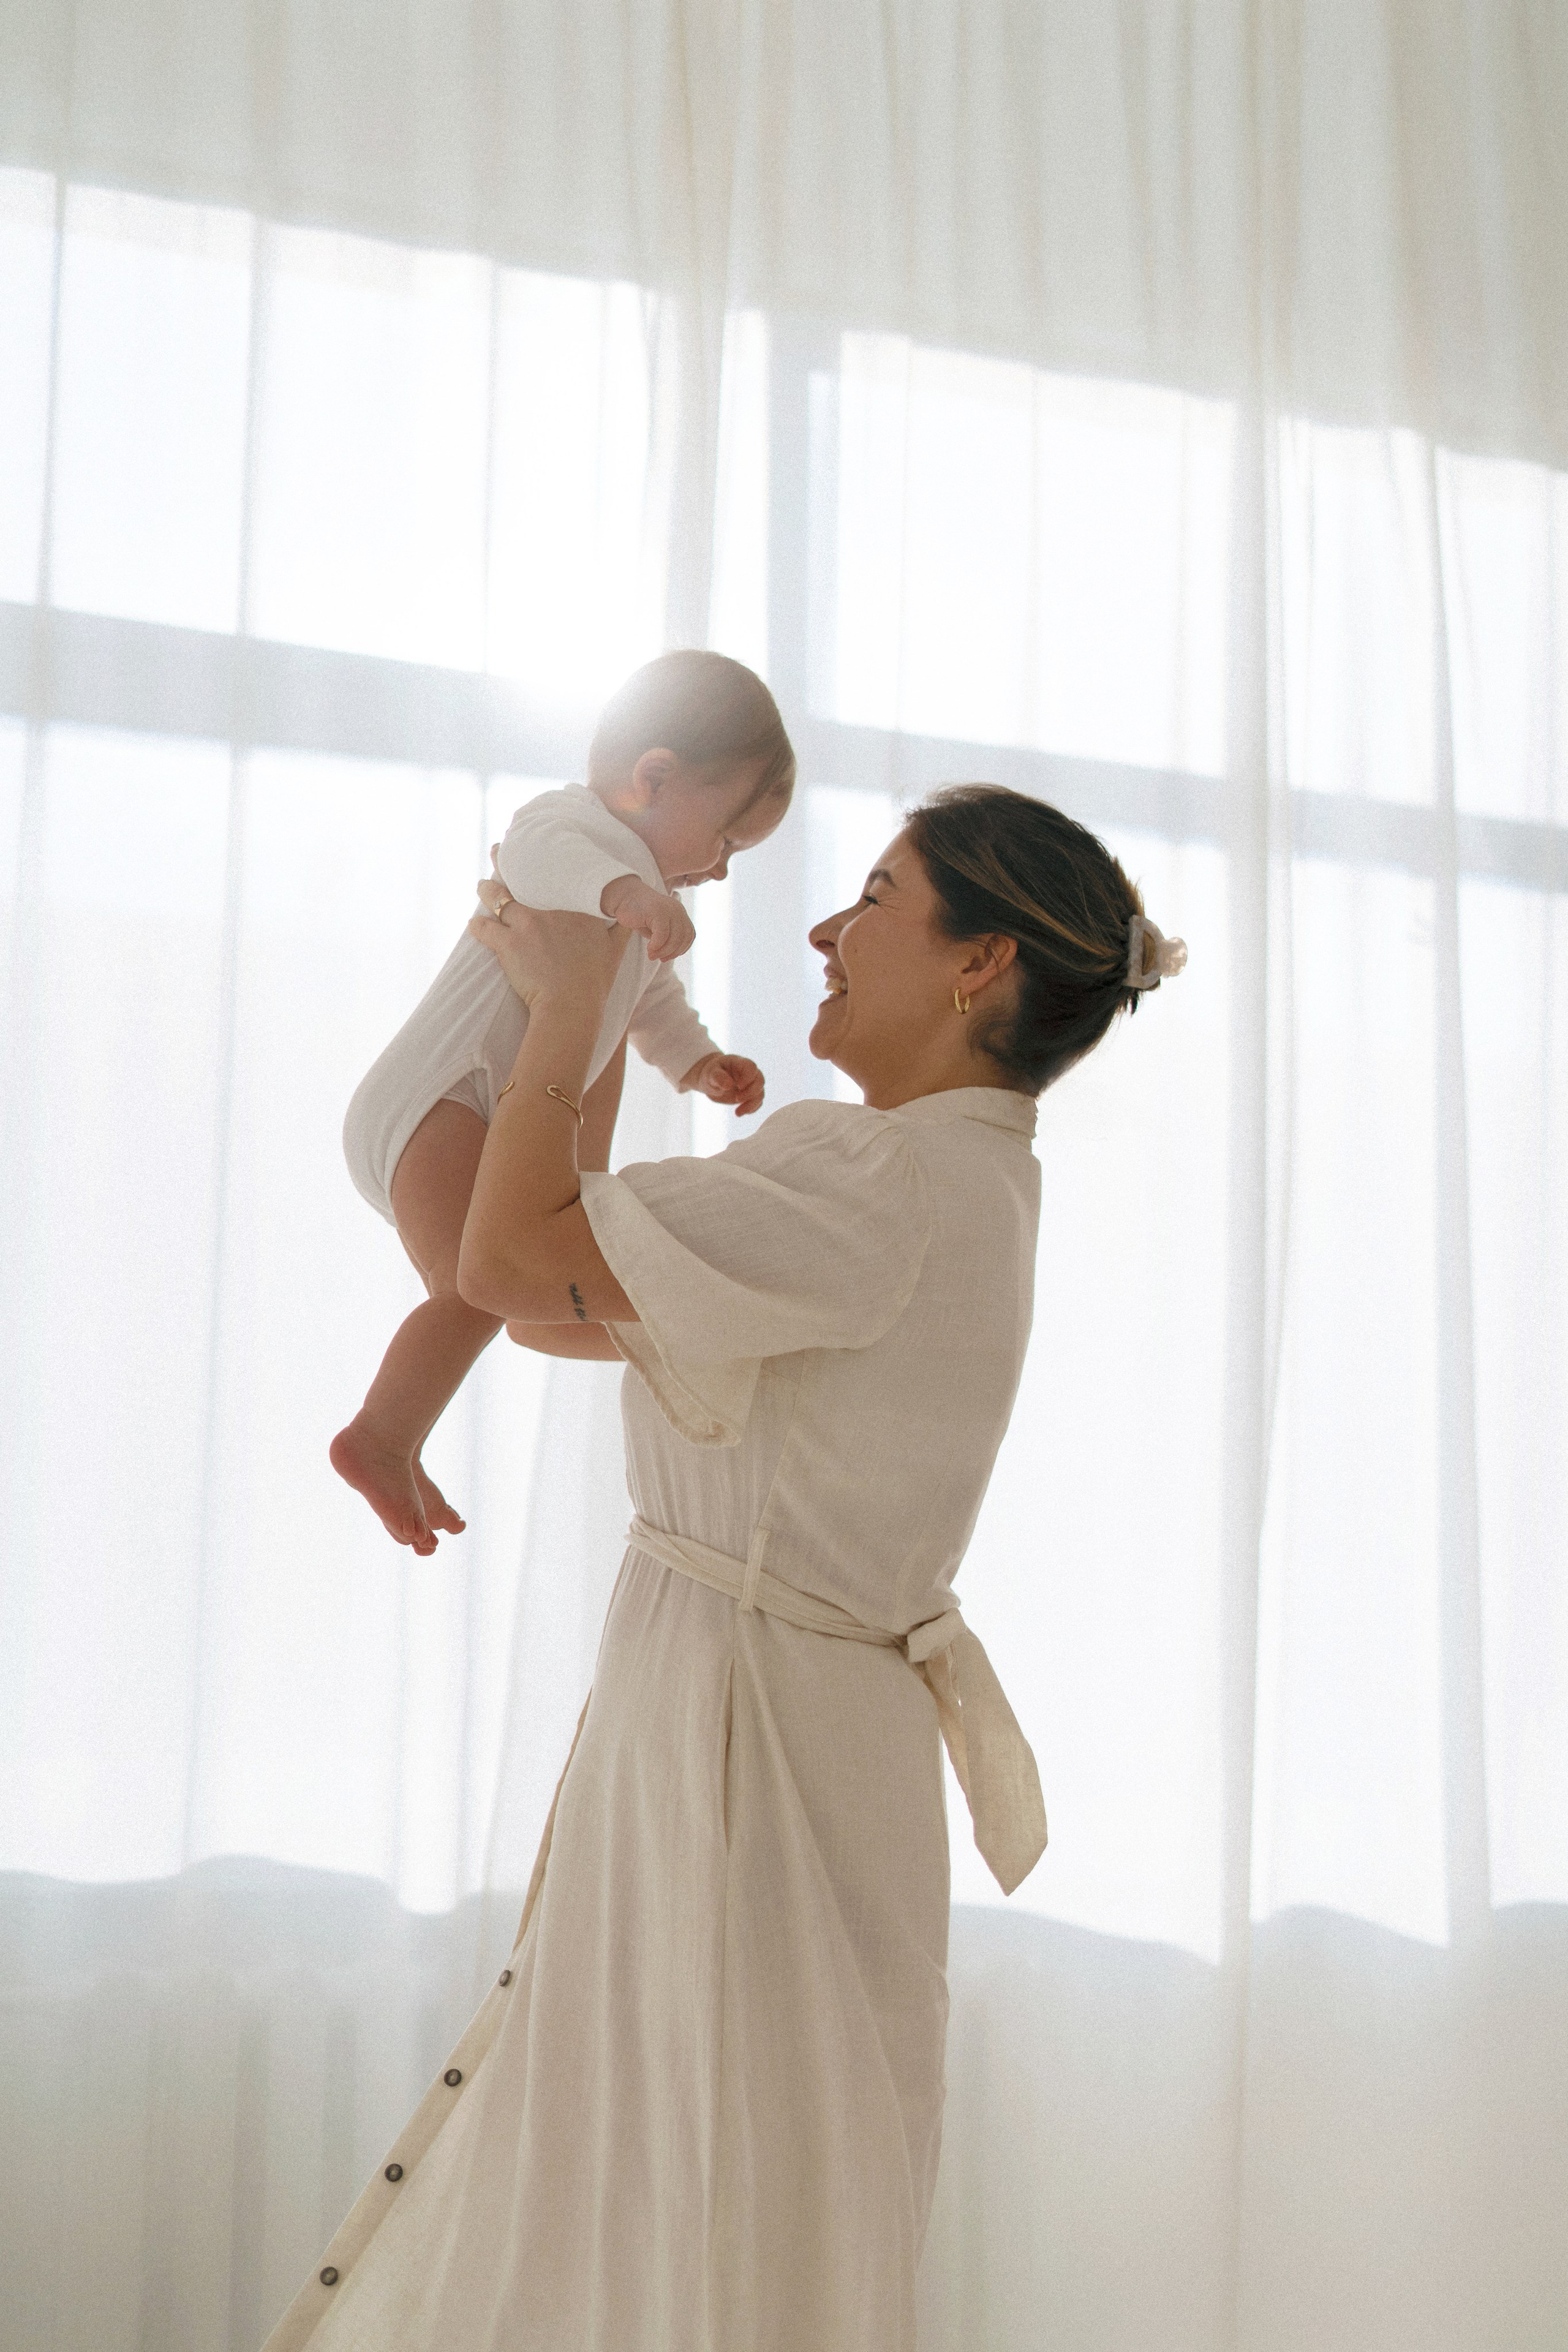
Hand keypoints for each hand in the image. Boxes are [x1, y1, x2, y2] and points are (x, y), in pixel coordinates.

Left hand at [471, 853, 629, 1009]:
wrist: (571, 1007)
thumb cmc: (594, 982)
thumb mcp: (616, 951)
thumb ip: (623, 929)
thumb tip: (633, 917)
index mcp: (576, 909)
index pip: (557, 878)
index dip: (544, 865)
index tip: (536, 854)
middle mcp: (550, 910)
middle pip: (523, 878)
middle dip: (507, 861)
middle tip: (498, 849)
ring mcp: (527, 924)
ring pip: (498, 898)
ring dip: (486, 890)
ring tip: (481, 885)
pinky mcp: (507, 943)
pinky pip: (484, 928)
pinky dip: (477, 926)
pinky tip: (473, 924)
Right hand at [600, 874, 695, 962]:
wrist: (623, 897)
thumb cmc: (639, 915)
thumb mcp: (657, 928)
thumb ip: (668, 938)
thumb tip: (671, 954)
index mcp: (680, 913)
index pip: (689, 935)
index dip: (680, 949)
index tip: (667, 957)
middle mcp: (677, 910)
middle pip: (684, 938)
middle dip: (672, 952)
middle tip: (659, 958)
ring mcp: (669, 909)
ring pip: (675, 938)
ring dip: (663, 951)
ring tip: (651, 955)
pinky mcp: (658, 910)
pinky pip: (663, 934)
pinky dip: (657, 945)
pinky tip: (649, 948)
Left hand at [683, 1051, 764, 1116]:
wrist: (711, 1080)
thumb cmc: (711, 1073)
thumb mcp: (711, 1074)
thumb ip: (719, 1077)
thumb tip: (729, 1085)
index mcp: (740, 1063)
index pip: (751, 1067)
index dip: (748, 1077)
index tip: (738, 1086)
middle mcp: (749, 1073)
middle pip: (759, 1081)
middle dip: (751, 1092)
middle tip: (736, 1099)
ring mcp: (751, 1084)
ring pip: (760, 1093)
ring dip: (751, 1104)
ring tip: (737, 1113)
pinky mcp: (750, 1095)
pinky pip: (757, 1102)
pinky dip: (751, 1109)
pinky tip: (740, 1113)